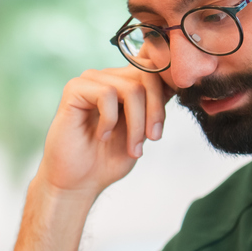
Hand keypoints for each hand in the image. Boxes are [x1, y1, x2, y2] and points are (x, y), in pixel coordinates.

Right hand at [37, 67, 167, 195]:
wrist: (77, 182)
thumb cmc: (107, 159)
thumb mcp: (143, 132)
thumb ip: (156, 107)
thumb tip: (176, 86)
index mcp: (125, 83)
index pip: (155, 68)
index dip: (166, 92)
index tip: (161, 126)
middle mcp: (108, 77)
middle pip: (147, 75)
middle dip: (156, 110)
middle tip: (153, 138)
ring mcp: (91, 81)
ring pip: (131, 88)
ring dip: (136, 123)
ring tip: (131, 147)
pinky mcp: (74, 89)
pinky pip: (107, 94)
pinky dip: (110, 120)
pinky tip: (101, 136)